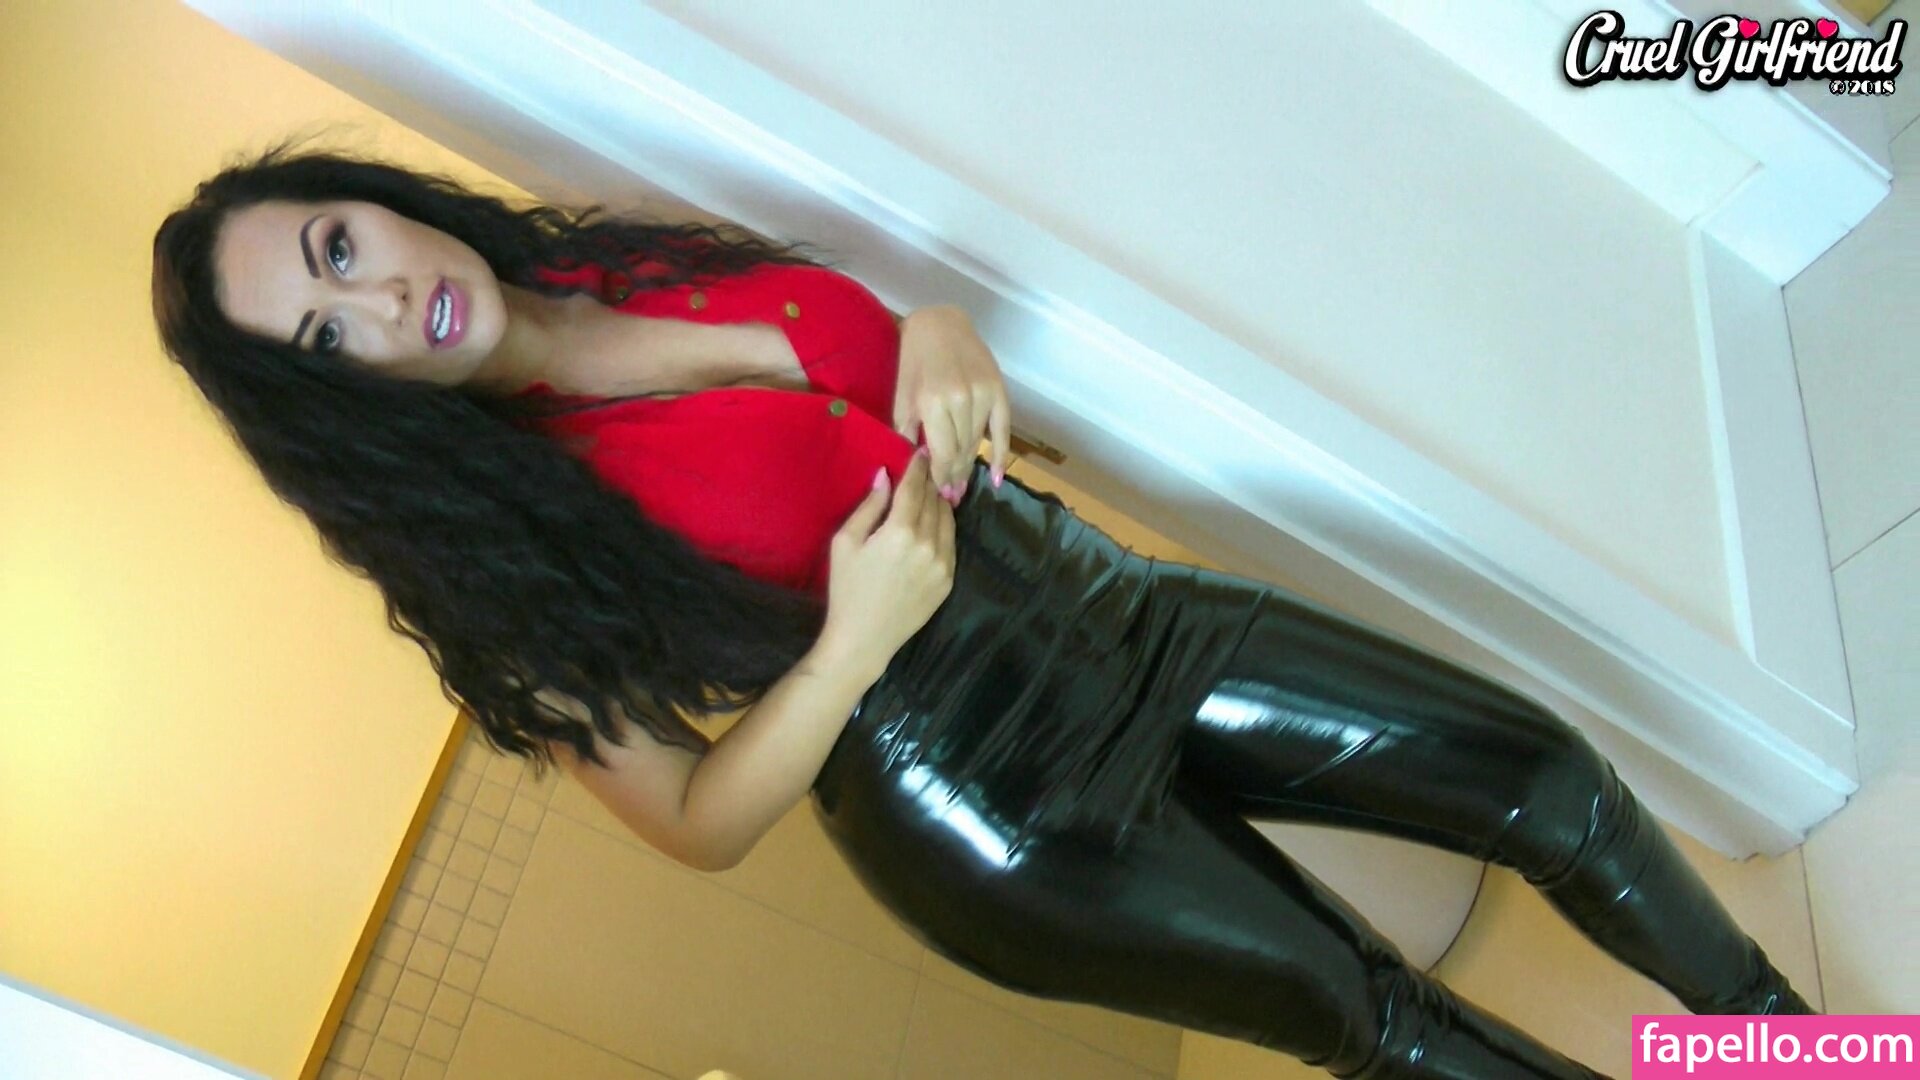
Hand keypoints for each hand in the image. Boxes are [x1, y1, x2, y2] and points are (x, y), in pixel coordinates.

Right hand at [818, 449, 955, 668]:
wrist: (864, 639)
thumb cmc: (847, 589)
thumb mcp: (846, 543)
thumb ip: (869, 506)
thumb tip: (885, 476)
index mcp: (900, 531)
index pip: (915, 487)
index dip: (918, 466)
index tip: (921, 451)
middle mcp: (928, 544)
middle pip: (934, 500)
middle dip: (928, 482)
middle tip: (924, 469)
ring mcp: (943, 563)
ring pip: (948, 519)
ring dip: (939, 502)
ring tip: (929, 494)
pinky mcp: (949, 580)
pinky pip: (951, 542)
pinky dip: (944, 527)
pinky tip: (933, 523)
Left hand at [892, 307, 1012, 505]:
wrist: (939, 324)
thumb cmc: (913, 361)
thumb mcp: (902, 397)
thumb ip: (908, 432)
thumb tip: (916, 468)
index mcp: (933, 403)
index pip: (942, 453)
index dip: (942, 477)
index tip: (940, 495)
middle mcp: (961, 400)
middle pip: (962, 450)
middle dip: (955, 475)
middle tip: (951, 496)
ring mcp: (983, 395)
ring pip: (978, 443)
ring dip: (970, 466)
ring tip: (963, 485)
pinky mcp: (999, 390)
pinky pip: (1003, 430)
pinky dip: (1000, 455)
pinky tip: (996, 478)